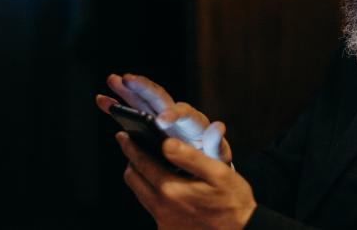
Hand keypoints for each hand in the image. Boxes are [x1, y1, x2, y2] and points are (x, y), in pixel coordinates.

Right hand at [95, 74, 230, 161]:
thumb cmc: (211, 161)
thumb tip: (218, 126)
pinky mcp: (147, 124)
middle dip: (144, 89)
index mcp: (193, 123)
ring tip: (112, 80)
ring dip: (127, 90)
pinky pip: (131, 113)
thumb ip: (215, 143)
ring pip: (142, 100)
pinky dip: (117, 106)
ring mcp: (160, 117)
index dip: (173, 114)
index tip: (161, 121)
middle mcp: (176, 115)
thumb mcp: (217, 155)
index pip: (184, 113)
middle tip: (128, 79)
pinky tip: (102, 99)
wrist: (202, 166)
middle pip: (160, 98)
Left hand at [117, 131, 255, 229]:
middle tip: (133, 147)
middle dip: (131, 160)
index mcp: (172, 190)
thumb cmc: (232, 202)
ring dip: (140, 176)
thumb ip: (189, 156)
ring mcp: (163, 221)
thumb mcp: (218, 172)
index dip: (131, 147)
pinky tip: (164, 185)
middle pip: (133, 179)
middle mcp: (162, 208)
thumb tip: (166, 143)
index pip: (142, 163)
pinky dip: (151, 192)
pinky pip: (151, 207)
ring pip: (139, 194)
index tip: (124, 135)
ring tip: (147, 162)